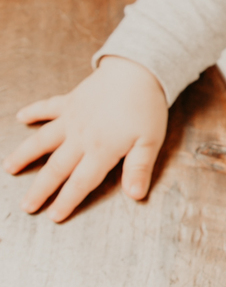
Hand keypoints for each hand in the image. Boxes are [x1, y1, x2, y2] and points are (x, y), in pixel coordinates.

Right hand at [3, 55, 167, 220]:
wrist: (139, 70)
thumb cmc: (147, 107)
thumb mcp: (150, 142)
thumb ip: (139, 169)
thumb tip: (135, 195)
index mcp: (102, 150)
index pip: (81, 182)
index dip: (67, 200)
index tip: (53, 216)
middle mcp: (81, 137)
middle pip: (57, 168)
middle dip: (40, 189)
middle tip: (26, 206)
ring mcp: (72, 118)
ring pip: (42, 140)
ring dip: (25, 154)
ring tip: (10, 168)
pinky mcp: (71, 100)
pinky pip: (48, 107)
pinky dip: (34, 112)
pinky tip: (21, 117)